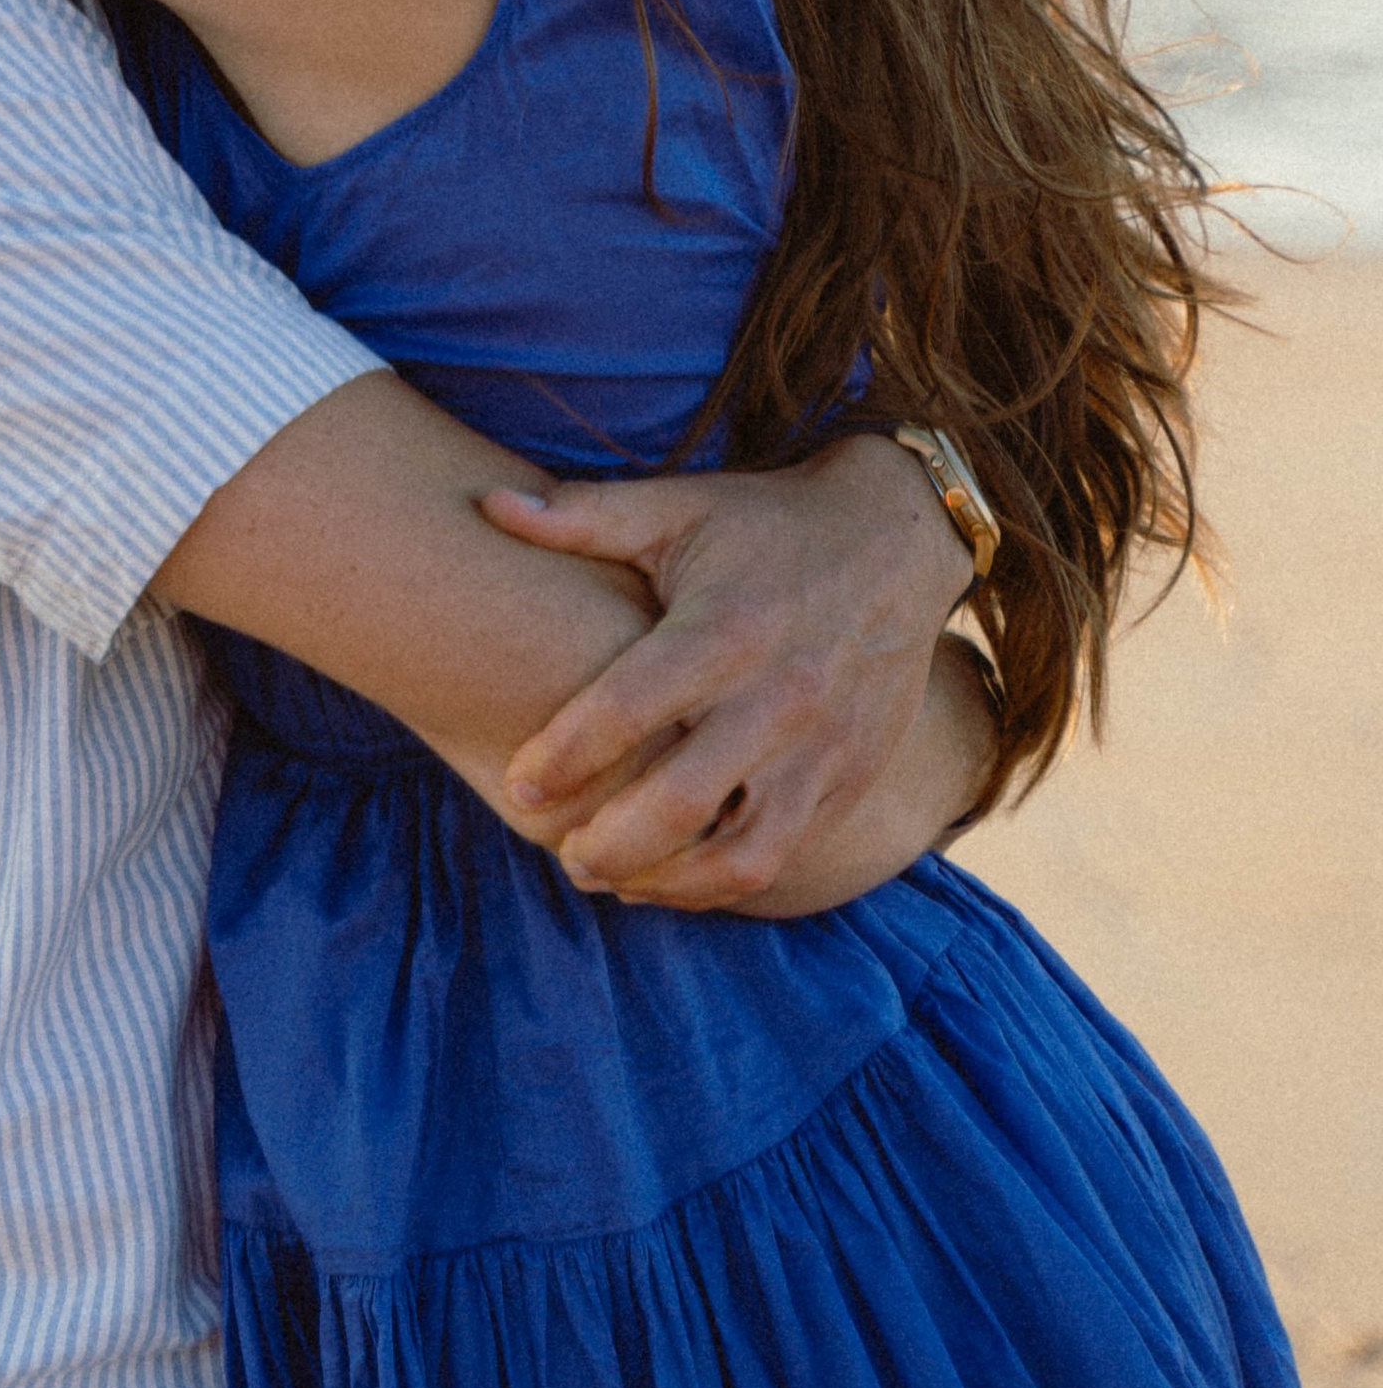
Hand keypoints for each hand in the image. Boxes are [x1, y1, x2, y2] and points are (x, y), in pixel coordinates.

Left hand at [478, 433, 972, 908]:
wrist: (898, 539)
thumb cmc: (765, 524)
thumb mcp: (681, 506)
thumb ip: (584, 516)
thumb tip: (489, 505)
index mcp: (727, 627)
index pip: (629, 708)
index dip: (564, 756)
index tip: (517, 782)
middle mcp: (779, 696)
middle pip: (680, 802)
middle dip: (607, 843)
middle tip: (561, 849)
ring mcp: (822, 747)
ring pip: (740, 853)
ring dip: (665, 882)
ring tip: (607, 876)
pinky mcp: (852, 777)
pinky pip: (783, 855)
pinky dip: (721, 882)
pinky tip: (671, 877)